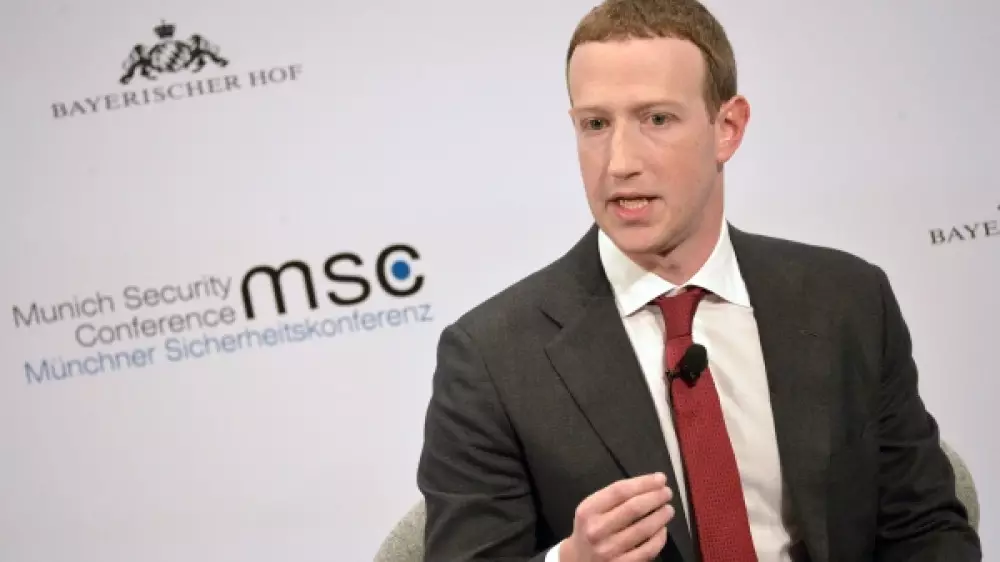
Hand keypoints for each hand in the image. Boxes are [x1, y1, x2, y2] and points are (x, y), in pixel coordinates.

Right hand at [560, 472, 674, 561]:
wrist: (578, 561)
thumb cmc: (590, 529)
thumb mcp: (592, 509)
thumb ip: (613, 498)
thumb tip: (649, 485)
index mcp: (588, 510)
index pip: (620, 491)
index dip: (644, 483)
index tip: (660, 478)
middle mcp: (597, 530)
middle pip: (634, 508)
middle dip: (656, 497)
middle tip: (667, 493)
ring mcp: (609, 550)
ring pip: (644, 529)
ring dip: (661, 516)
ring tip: (668, 509)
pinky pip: (647, 550)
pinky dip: (659, 538)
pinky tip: (662, 530)